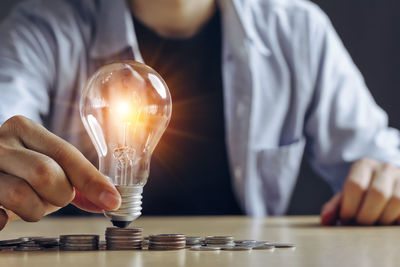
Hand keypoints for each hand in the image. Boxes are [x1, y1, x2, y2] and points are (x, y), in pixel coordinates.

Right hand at [0, 116, 120, 229]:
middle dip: (60, 193)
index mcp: (24, 129)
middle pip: (45, 173)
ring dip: (36, 209)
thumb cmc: (19, 166)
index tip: (112, 200)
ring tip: (31, 202)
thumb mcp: (45, 161)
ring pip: (20, 196)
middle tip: (57, 195)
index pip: (65, 154)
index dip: (91, 180)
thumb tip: (109, 198)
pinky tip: (6, 211)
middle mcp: (0, 144)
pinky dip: (7, 219)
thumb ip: (76, 177)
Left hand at [321, 158, 399, 224]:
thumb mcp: (346, 197)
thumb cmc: (362, 195)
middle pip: (377, 193)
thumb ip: (334, 207)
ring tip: (375, 224)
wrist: (386, 186)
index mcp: (363, 165)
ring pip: (396, 200)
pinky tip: (388, 222)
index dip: (349, 207)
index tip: (345, 220)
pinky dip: (396, 219)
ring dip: (384, 219)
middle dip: (366, 216)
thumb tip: (326, 220)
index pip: (355, 185)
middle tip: (360, 225)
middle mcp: (385, 168)